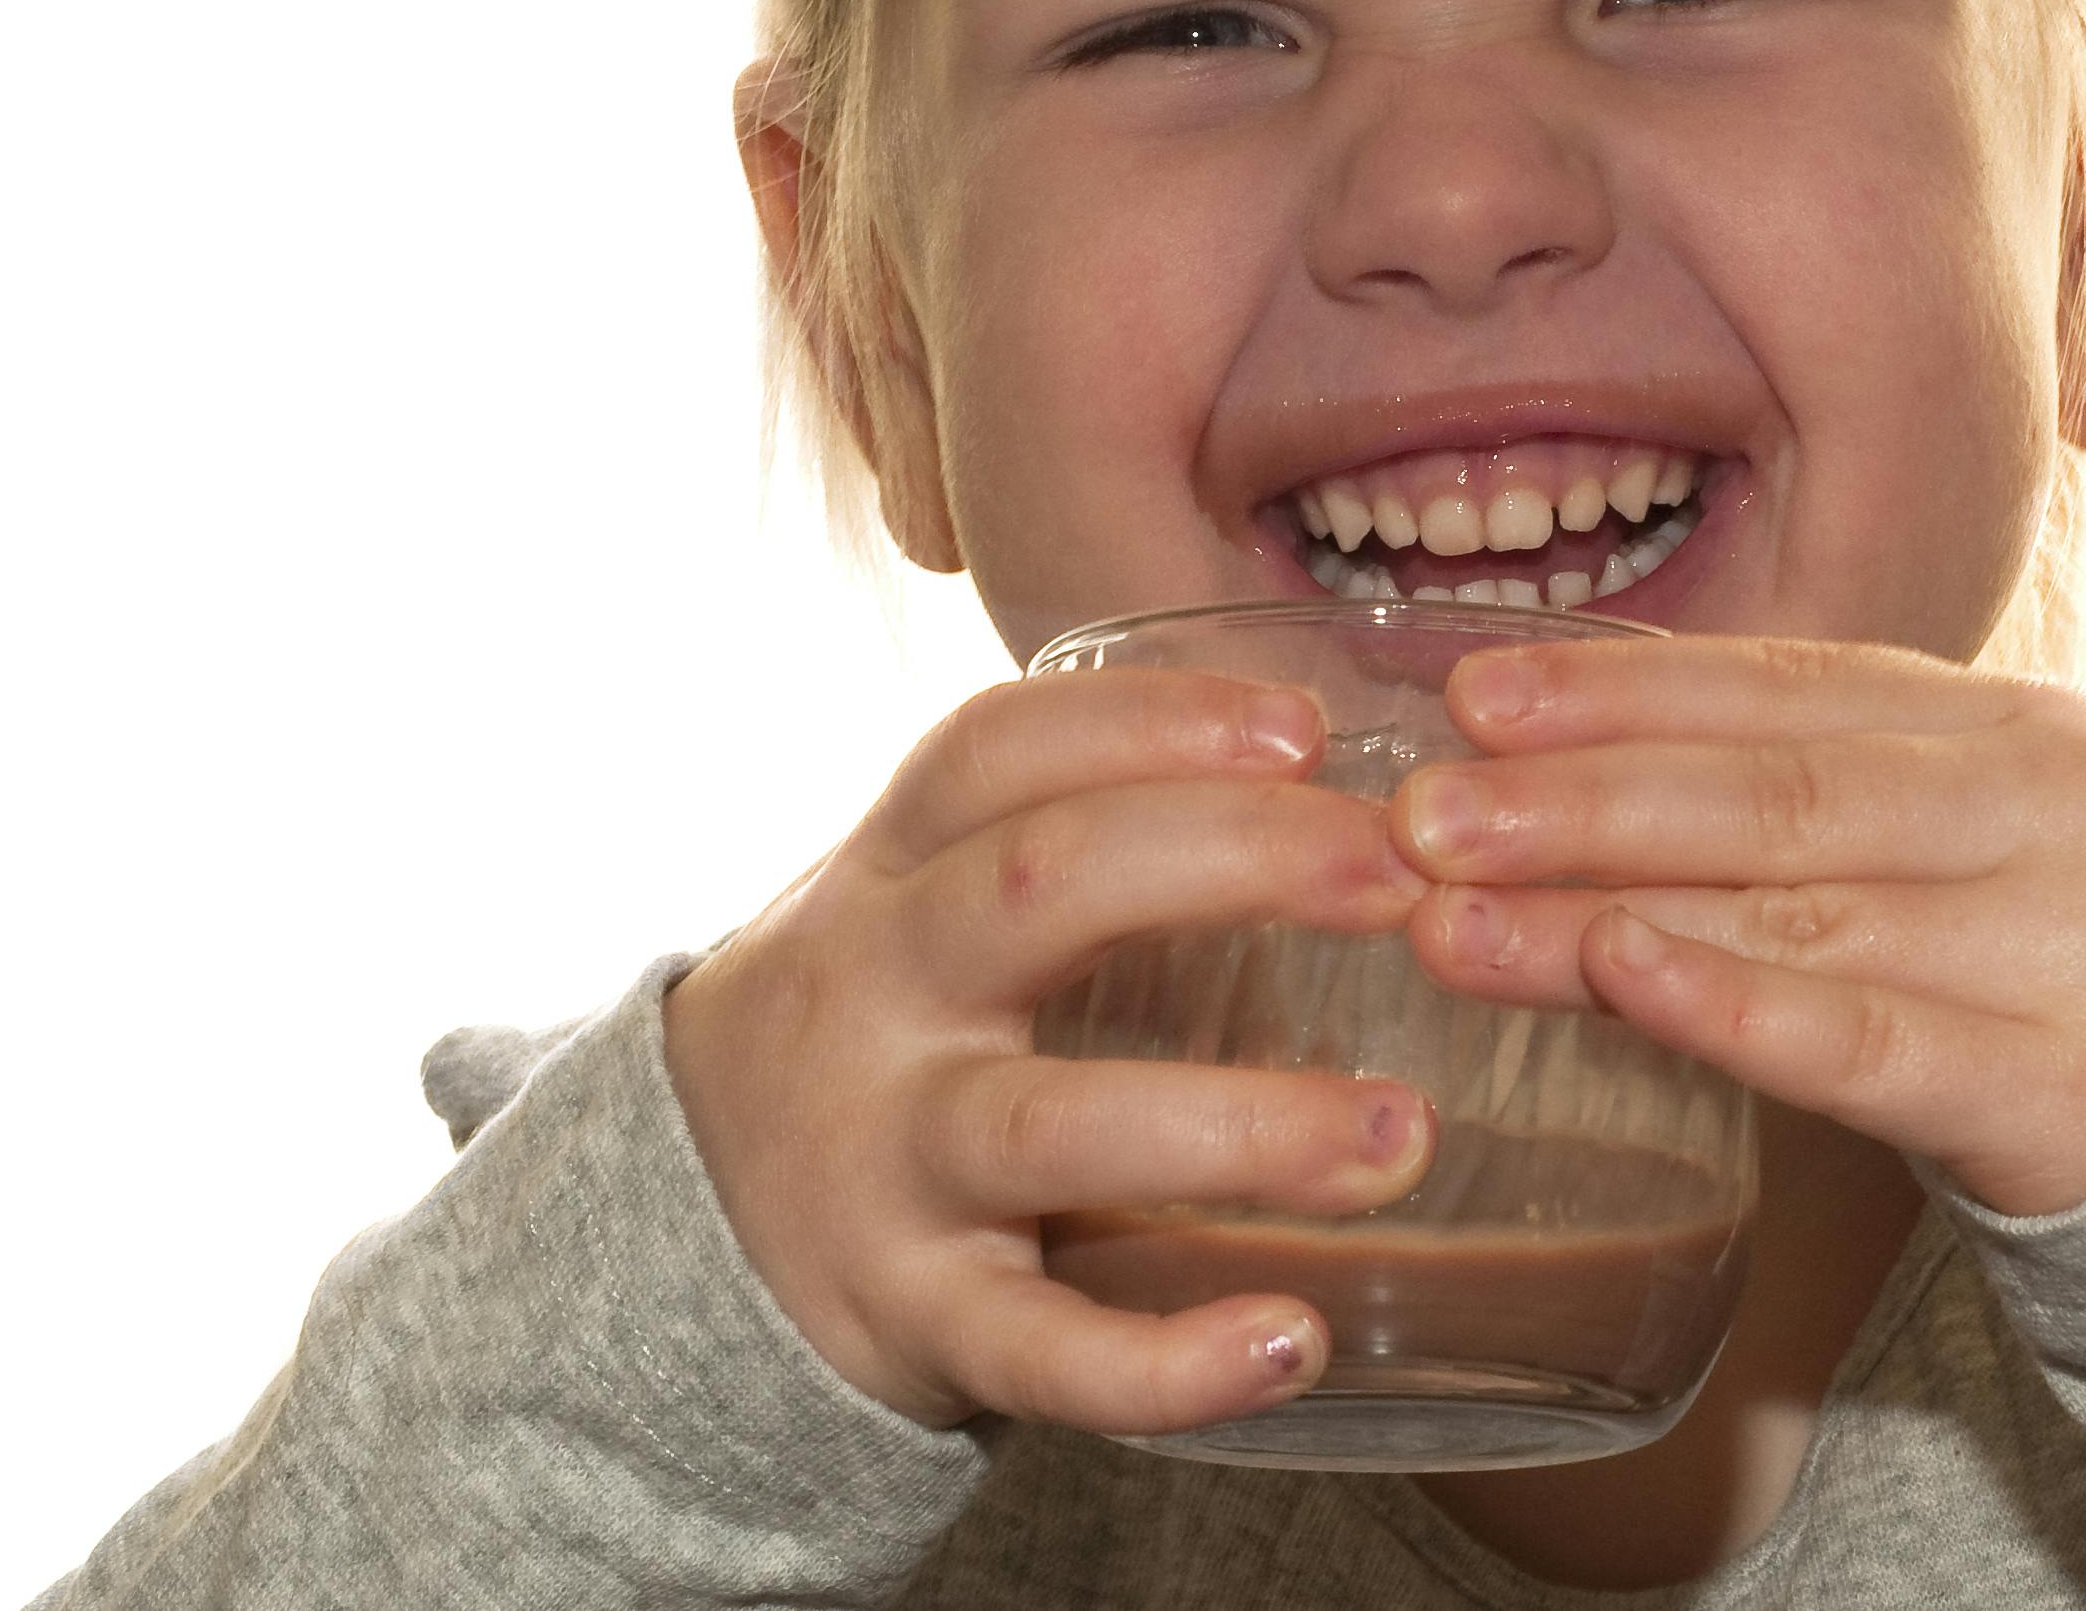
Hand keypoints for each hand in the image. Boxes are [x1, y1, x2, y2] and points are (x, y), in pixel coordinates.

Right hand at [661, 670, 1436, 1432]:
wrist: (682, 1233)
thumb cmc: (879, 1034)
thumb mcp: (918, 906)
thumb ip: (1069, 838)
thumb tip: (1336, 767)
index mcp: (888, 873)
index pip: (998, 750)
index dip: (1152, 722)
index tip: (1306, 726)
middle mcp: (874, 995)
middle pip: (1039, 888)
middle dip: (1232, 859)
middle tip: (1404, 879)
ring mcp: (884, 1162)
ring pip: (1052, 1126)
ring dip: (1242, 1127)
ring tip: (1398, 1135)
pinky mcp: (910, 1318)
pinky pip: (1039, 1350)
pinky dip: (1166, 1362)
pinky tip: (1291, 1344)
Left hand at [1390, 637, 2085, 1217]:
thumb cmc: (2072, 952)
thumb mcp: (1969, 833)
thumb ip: (1809, 793)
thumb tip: (1551, 768)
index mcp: (2004, 723)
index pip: (1787, 686)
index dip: (1621, 688)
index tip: (1468, 694)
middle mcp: (2036, 808)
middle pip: (1773, 789)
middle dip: (1578, 796)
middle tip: (1416, 807)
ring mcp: (2058, 944)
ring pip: (1795, 914)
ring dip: (1600, 914)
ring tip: (1446, 913)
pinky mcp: (2063, 1088)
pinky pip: (1872, 1041)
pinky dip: (1737, 1006)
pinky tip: (1624, 976)